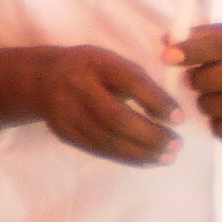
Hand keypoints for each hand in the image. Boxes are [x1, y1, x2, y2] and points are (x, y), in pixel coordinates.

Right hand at [30, 45, 178, 163]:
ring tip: (167, 156)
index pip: (129, 82)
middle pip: (116, 117)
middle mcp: (76, 86)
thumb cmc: (89, 69)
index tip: (179, 119)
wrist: (41, 78)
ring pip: (108, 139)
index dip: (155, 101)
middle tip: (177, 144)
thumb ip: (137, 81)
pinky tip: (147, 159)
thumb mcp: (110, 62)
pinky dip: (127, 157)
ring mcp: (66, 112)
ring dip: (142, 152)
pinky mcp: (65, 132)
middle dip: (150, 135)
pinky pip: (99, 149)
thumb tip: (170, 113)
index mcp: (94, 62)